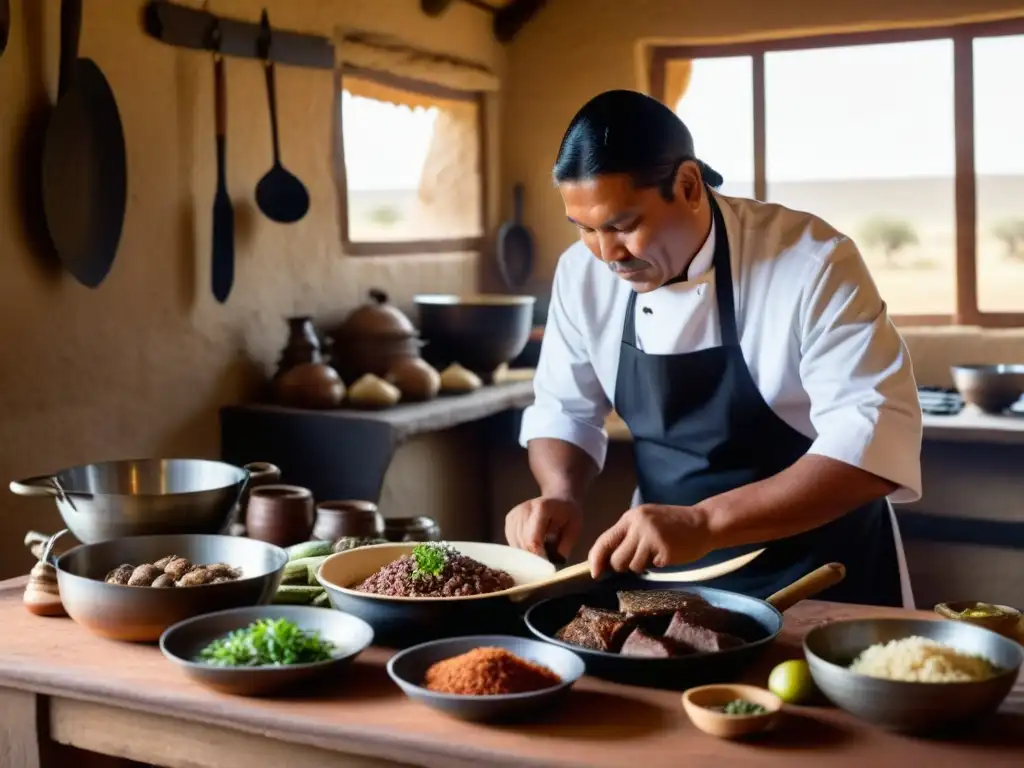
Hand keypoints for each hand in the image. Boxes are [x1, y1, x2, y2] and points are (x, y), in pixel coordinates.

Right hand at [505, 496, 582, 560]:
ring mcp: (514, 514)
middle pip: (523, 543)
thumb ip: (565, 545)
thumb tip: (554, 562)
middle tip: (545, 564)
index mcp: (542, 508)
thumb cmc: (568, 514)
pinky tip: (532, 547)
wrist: (558, 499)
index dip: (538, 556)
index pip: (533, 539)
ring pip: (516, 544)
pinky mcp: (509, 520)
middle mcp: (524, 509)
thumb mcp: (575, 528)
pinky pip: (512, 542)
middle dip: (533, 557)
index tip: (546, 567)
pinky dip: (521, 549)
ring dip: (527, 554)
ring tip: (541, 553)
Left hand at [588, 504, 712, 576]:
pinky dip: (656, 565)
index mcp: (630, 517)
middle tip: (641, 559)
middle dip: (624, 566)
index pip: (604, 540)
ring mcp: (650, 536)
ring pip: (632, 566)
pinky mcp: (663, 548)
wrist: (704, 523)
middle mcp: (637, 524)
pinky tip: (666, 554)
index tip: (595, 574)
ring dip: (642, 566)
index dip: (596, 559)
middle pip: (616, 559)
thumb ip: (628, 536)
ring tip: (656, 553)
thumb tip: (607, 560)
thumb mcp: (647, 523)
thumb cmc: (674, 526)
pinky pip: (650, 567)